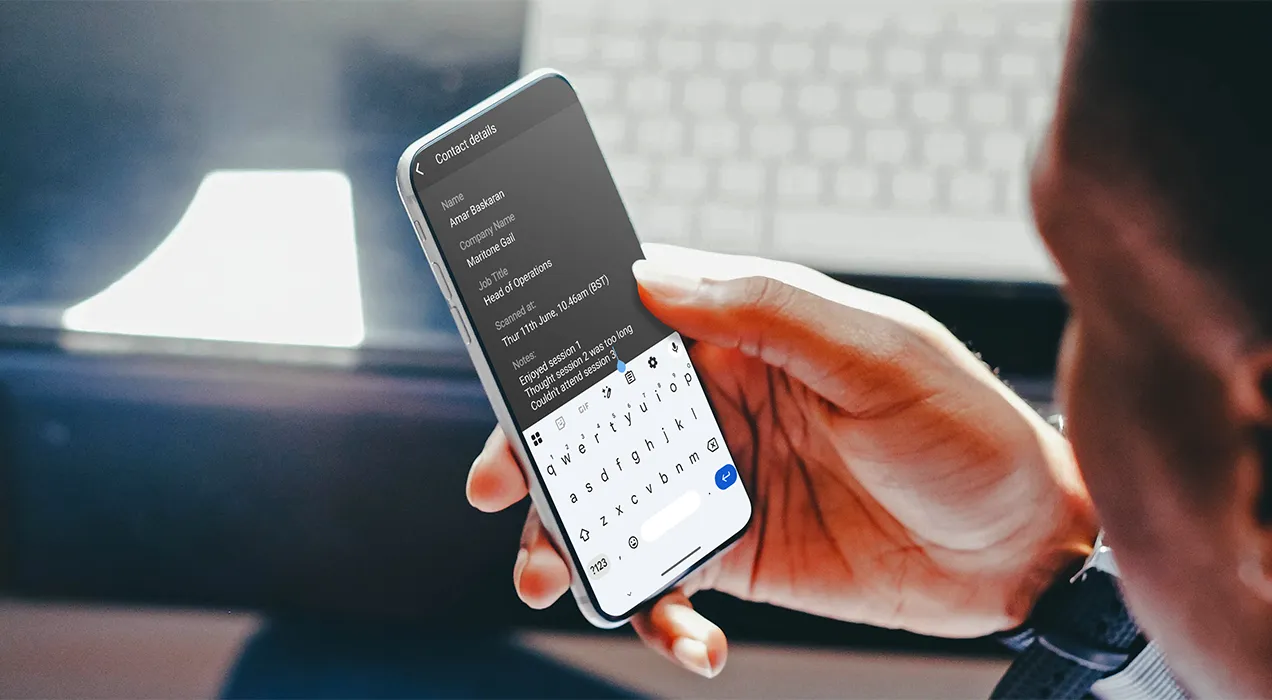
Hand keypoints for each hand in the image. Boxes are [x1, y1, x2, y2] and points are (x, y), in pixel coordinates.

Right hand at [467, 244, 1095, 677]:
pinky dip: (656, 611)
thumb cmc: (967, 428)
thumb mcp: (877, 351)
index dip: (560, 343)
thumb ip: (766, 309)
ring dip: (568, 537)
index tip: (512, 375)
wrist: (1026, 550)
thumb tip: (652, 277)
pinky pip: (663, 578)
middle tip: (497, 485)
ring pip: (610, 499)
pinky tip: (691, 638)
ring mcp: (719, 477)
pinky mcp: (733, 550)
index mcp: (744, 333)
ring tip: (550, 574)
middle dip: (534, 449)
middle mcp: (718, 400)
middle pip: (596, 416)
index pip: (628, 321)